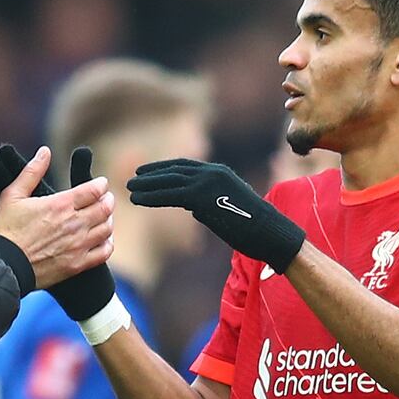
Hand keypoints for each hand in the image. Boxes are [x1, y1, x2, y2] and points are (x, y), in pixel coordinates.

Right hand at [0, 146, 116, 318]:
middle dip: (108, 200)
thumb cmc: (4, 230)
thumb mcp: (12, 195)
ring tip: (104, 217)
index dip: (101, 185)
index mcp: (60, 204)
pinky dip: (107, 243)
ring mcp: (77, 245)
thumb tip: (44, 151)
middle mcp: (73, 224)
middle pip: (105, 208)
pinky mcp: (77, 264)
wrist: (1, 266)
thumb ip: (31, 172)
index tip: (100, 184)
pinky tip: (102, 239)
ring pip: (107, 229)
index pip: (94, 190)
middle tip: (105, 198)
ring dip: (108, 220)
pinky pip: (103, 253)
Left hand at [126, 158, 305, 272]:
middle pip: (174, 170)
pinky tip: (138, 201)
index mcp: (218, 172)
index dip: (163, 169)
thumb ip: (207, 203)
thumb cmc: (251, 226)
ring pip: (169, 182)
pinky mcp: (202, 197)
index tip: (145, 172)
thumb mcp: (225, 208)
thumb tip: (192, 208)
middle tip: (132, 180)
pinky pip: (171, 195)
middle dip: (151, 175)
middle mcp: (212, 172)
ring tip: (129, 190)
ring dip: (147, 186)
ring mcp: (207, 182)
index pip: (184, 166)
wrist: (268, 232)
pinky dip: (152, 197)